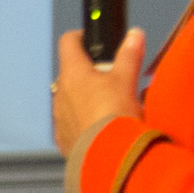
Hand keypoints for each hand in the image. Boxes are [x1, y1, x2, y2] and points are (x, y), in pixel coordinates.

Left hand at [53, 26, 148, 154]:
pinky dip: (83, 122)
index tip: (89, 39)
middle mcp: (60, 93)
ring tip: (110, 107)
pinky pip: (72, 124)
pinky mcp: (64, 139)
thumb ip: (129, 55)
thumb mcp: (126, 80)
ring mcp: (59, 117)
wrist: (108, 157)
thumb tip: (134, 35)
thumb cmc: (114, 115)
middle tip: (112, 80)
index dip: (79, 37)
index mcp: (72, 73)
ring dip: (85, 99)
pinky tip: (101, 128)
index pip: (68, 42)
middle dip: (89, 74)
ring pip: (71, 100)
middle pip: (71, 74)